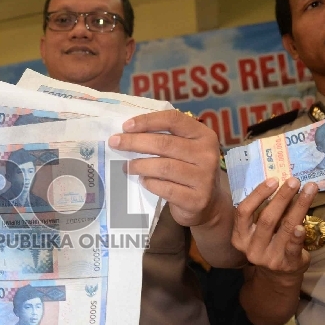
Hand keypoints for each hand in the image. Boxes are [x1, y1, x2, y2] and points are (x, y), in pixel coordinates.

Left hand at [108, 110, 225, 227]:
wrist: (209, 204)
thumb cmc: (189, 171)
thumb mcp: (186, 149)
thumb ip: (166, 137)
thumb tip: (129, 131)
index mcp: (204, 135)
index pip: (174, 120)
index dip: (147, 121)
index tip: (125, 126)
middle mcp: (207, 154)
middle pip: (164, 143)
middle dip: (135, 142)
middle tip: (115, 143)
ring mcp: (204, 178)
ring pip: (163, 167)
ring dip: (139, 165)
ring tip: (126, 166)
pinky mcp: (196, 199)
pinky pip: (165, 188)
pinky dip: (150, 183)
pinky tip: (142, 181)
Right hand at [231, 177, 317, 278]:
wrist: (277, 276)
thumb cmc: (269, 244)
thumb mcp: (258, 231)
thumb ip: (262, 212)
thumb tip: (280, 183)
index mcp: (240, 236)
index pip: (243, 212)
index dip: (258, 194)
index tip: (273, 180)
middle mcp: (251, 248)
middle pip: (266, 218)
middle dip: (282, 197)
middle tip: (294, 181)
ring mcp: (268, 258)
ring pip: (284, 228)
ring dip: (298, 206)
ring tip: (309, 189)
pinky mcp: (286, 264)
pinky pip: (292, 248)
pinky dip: (297, 236)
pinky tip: (302, 225)